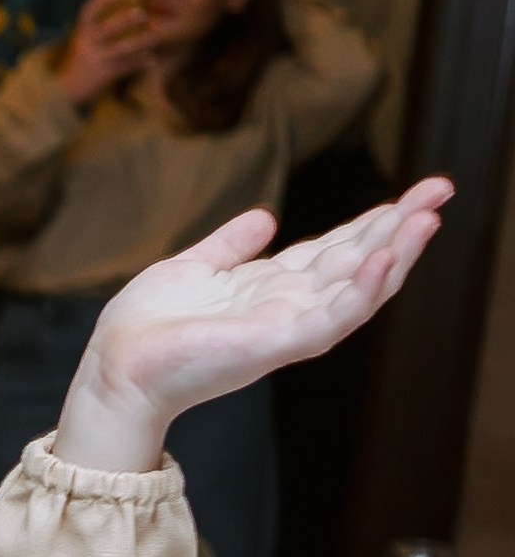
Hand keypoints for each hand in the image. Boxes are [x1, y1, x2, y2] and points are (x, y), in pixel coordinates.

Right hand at [57, 0, 151, 105]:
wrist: (65, 93)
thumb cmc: (78, 65)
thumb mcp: (80, 45)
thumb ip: (93, 32)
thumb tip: (114, 12)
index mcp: (81, 35)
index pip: (88, 14)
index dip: (102, 2)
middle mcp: (87, 45)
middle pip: (108, 28)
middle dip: (126, 20)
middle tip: (142, 14)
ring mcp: (96, 60)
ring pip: (121, 48)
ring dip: (140, 42)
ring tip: (154, 37)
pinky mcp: (104, 75)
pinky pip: (126, 67)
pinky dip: (139, 63)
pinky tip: (149, 60)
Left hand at [58, 177, 451, 472]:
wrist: (114, 368)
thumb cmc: (145, 327)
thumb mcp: (192, 269)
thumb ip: (231, 245)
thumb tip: (266, 215)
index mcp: (270, 287)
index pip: (336, 250)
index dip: (374, 222)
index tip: (412, 193)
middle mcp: (287, 307)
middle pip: (358, 262)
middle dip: (400, 227)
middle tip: (441, 189)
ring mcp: (285, 328)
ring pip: (357, 291)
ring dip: (394, 255)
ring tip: (426, 219)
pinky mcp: (273, 345)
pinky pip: (329, 319)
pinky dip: (358, 292)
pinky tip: (382, 261)